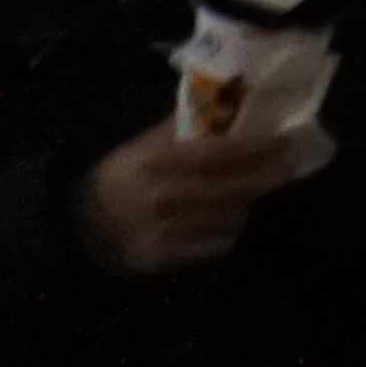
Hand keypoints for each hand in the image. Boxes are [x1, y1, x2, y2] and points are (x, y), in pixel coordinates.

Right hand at [75, 118, 308, 274]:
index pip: (220, 153)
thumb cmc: (121, 177)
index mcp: (157, 161)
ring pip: (230, 218)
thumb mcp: (145, 144)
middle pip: (232, 188)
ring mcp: (163, 232)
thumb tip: (235, 106)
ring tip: (250, 194)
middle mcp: (162, 197)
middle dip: (265, 177)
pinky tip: (224, 222)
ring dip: (246, 204)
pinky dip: (226, 233)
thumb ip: (189, 125)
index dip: (257, 146)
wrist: (77, 227)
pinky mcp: (163, 260)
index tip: (285, 139)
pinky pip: (215, 246)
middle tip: (288, 168)